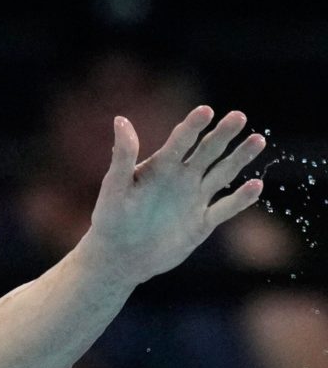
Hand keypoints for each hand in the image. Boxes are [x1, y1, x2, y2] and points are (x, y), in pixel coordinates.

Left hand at [85, 107, 266, 282]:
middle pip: (208, 151)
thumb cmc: (110, 219)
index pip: (180, 141)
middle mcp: (182, 178)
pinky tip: (256, 186)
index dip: (192, 126)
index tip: (206, 110)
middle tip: (239, 116)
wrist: (119, 256)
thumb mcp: (115, 187)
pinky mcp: (203, 222)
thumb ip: (122, 155)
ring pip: (223, 173)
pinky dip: (241, 199)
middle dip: (223, 134)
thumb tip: (121, 120)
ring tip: (258, 139)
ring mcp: (195, 199)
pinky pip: (226, 208)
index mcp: (161, 166)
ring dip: (240, 158)